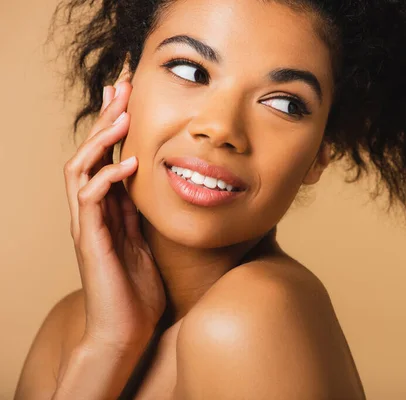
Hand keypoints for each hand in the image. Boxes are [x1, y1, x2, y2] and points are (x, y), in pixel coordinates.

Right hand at [63, 78, 165, 352]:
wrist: (126, 332)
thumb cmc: (138, 290)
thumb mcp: (147, 241)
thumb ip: (142, 214)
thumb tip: (154, 186)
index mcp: (109, 209)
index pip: (108, 156)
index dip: (116, 125)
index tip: (131, 95)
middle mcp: (93, 211)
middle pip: (90, 153)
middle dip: (105, 119)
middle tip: (121, 87)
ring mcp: (88, 225)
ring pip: (81, 170)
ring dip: (100, 140)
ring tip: (122, 115)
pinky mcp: (90, 241)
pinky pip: (90, 201)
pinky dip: (109, 178)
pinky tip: (130, 164)